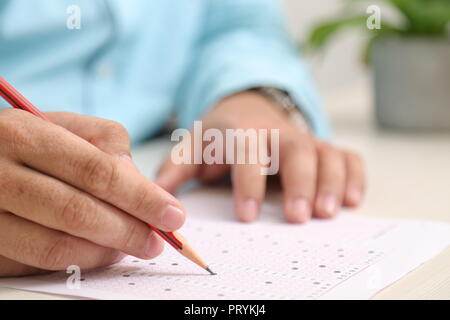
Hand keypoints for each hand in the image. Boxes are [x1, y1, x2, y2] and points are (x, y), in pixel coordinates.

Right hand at [0, 110, 185, 276]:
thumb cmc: (26, 140)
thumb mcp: (62, 123)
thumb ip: (106, 140)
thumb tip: (137, 179)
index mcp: (24, 135)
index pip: (97, 172)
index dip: (141, 197)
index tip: (172, 214)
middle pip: (78, 213)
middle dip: (128, 231)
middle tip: (157, 241)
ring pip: (56, 246)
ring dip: (104, 252)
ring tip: (130, 247)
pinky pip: (35, 263)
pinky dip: (76, 261)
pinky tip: (98, 252)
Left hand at [156, 91, 365, 222]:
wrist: (249, 107)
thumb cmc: (221, 133)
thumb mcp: (194, 145)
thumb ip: (176, 167)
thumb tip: (157, 193)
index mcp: (243, 131)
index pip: (248, 152)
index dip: (249, 183)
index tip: (247, 216)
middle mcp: (279, 132)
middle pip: (297, 149)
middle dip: (300, 182)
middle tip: (299, 217)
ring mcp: (306, 139)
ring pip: (327, 154)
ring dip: (332, 182)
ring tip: (327, 213)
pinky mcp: (324, 147)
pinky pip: (348, 156)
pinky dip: (355, 176)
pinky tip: (352, 201)